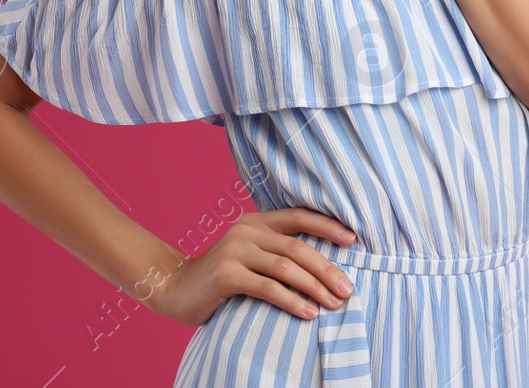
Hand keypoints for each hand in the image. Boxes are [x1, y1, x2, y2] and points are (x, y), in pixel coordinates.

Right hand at [143, 208, 357, 326]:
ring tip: (334, 303)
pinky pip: (268, 288)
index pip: (299, 216)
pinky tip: (308, 313)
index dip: (328, 226)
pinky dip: (292, 301)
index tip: (354, 239)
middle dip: (327, 269)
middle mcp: (247, 230)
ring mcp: (235, 250)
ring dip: (315, 287)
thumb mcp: (250, 256)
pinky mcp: (226, 274)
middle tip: (348, 289)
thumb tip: (324, 268)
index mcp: (257, 221)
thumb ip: (276, 253)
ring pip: (286, 268)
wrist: (174, 289)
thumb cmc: (221, 277)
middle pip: (298, 247)